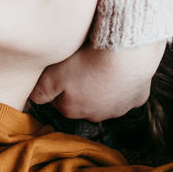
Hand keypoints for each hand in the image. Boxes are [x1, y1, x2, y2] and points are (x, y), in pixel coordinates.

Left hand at [29, 38, 164, 120]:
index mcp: (72, 111)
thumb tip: (35, 100)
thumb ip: (41, 90)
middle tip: (82, 65)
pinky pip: (128, 92)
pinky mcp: (137, 98)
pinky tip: (120, 70)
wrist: (126, 55)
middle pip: (83, 101)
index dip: (59, 83)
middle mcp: (96, 116)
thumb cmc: (86, 63)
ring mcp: (119, 109)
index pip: (58, 100)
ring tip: (101, 65)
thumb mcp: (53, 75)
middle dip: (81, 87)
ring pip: (106, 99)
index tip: (62, 69)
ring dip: (102, 87)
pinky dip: (123, 83)